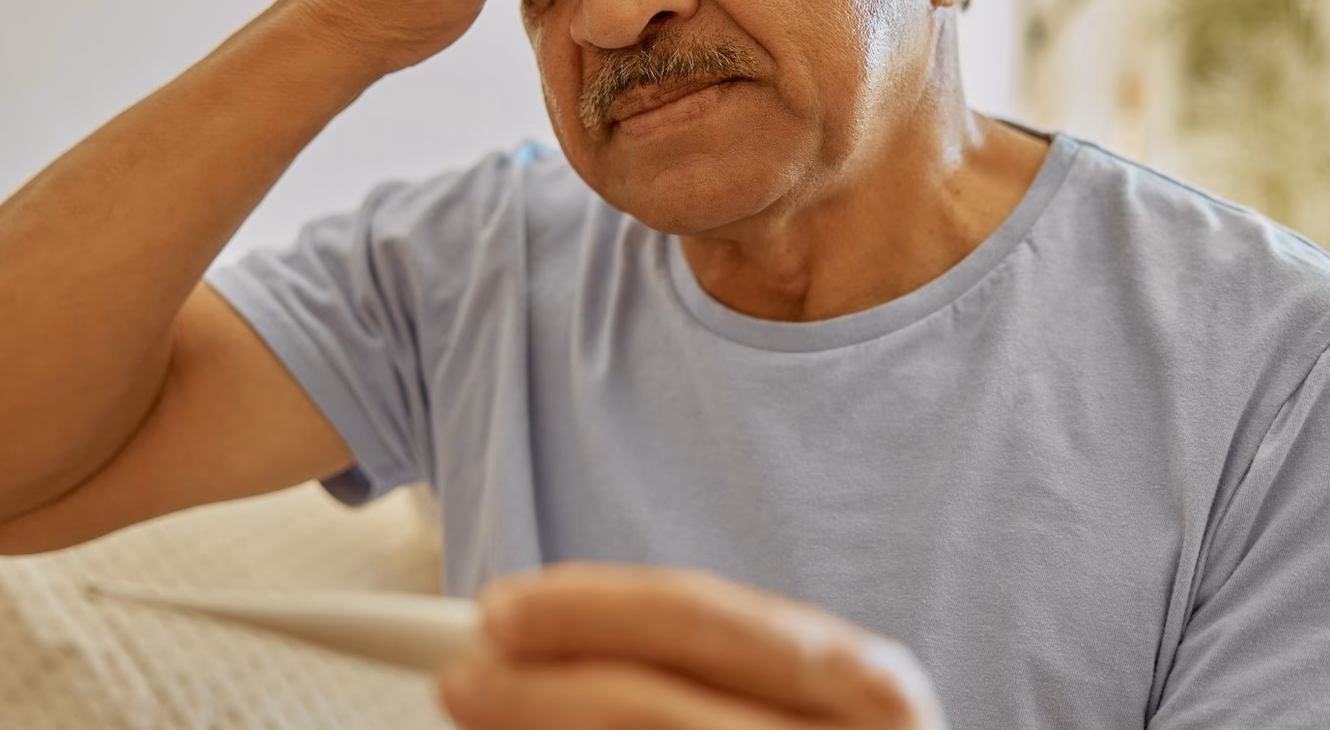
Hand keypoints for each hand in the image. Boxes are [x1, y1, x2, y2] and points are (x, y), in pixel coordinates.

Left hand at [436, 563, 948, 729]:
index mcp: (868, 687)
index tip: (496, 611)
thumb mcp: (790, 704)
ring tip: (480, 721)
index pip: (702, 622)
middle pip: (653, 710)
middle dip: (541, 693)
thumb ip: (686, 667)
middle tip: (460, 679)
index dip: (587, 611)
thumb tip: (523, 642)